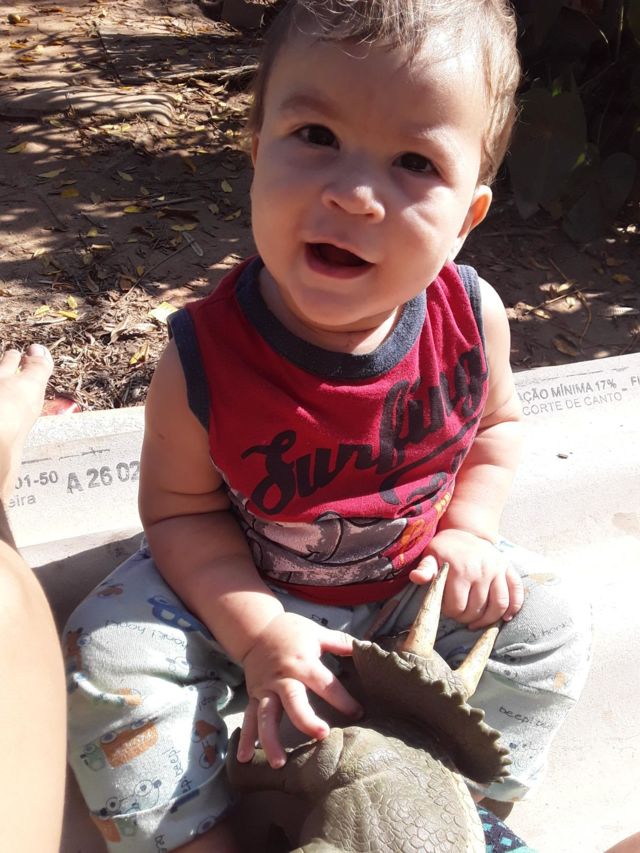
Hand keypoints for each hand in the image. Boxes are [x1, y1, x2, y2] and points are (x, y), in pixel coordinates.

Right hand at [237, 612, 361, 768]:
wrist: (256, 628)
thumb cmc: (291, 631)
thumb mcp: (316, 632)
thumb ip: (340, 642)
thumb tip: (367, 647)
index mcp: (303, 663)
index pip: (325, 684)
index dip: (343, 700)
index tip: (358, 713)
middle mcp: (283, 678)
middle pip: (293, 701)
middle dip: (306, 719)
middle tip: (321, 735)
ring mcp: (266, 689)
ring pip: (267, 716)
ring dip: (271, 739)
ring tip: (279, 763)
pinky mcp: (254, 696)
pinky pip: (250, 718)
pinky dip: (246, 738)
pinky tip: (244, 757)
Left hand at [409, 529, 523, 629]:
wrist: (465, 531)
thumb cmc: (444, 548)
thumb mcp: (430, 556)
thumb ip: (424, 570)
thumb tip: (416, 578)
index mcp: (461, 569)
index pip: (457, 607)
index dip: (450, 613)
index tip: (447, 609)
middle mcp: (482, 570)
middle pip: (477, 609)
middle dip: (467, 618)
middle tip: (460, 617)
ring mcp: (497, 570)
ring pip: (499, 605)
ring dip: (489, 620)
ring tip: (477, 622)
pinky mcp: (508, 569)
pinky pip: (516, 593)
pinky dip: (513, 608)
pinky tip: (505, 618)